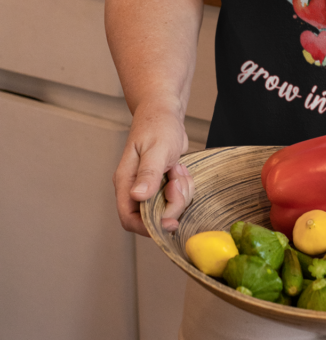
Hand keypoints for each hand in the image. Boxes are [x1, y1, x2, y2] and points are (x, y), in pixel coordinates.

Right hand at [113, 101, 194, 235]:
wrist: (165, 112)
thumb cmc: (157, 125)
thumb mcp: (156, 149)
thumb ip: (149, 173)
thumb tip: (137, 196)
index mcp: (126, 182)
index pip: (129, 219)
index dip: (149, 227)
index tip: (170, 222)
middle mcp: (135, 188)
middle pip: (153, 217)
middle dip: (172, 203)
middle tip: (177, 179)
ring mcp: (149, 187)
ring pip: (168, 208)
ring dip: (181, 192)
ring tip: (177, 168)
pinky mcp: (162, 184)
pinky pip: (177, 197)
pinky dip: (185, 187)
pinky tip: (180, 168)